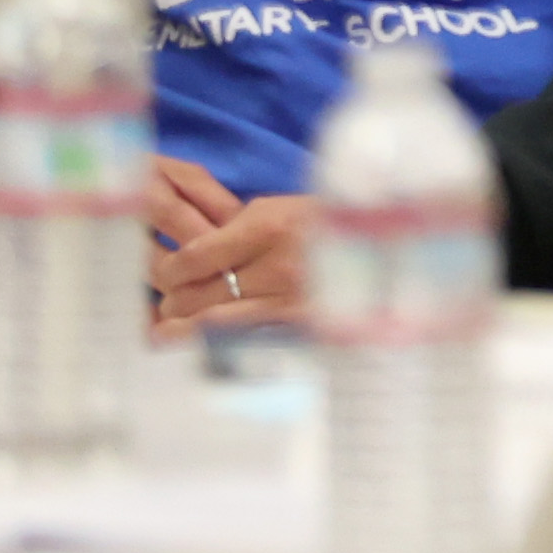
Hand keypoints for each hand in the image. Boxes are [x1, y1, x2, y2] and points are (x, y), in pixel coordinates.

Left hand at [146, 157, 311, 336]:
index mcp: (268, 226)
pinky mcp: (301, 325)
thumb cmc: (328, 219)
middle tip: (168, 300)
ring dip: (184, 326)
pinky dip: (212, 342)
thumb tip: (189, 255)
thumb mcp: (281, 208)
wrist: (385, 241)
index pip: (194, 258)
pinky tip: (195, 344)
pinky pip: (243, 337)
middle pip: (197, 293)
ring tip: (170, 327)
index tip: (166, 273)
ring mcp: (289, 300)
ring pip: (212, 322)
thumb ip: (236, 229)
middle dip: (174, 299)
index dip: (170, 270)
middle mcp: (276, 266)